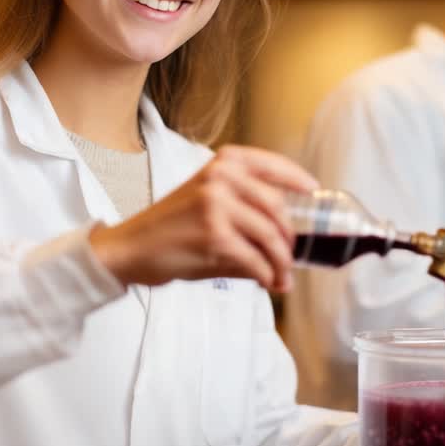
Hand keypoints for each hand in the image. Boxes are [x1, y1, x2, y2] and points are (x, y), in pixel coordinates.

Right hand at [88, 145, 315, 292]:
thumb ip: (243, 202)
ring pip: (271, 237)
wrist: (131, 247)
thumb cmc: (170, 226)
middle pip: (278, 209)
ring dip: (281, 262)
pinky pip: (256, 260)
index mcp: (222, 163)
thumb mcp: (204, 196)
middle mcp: (222, 178)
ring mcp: (218, 206)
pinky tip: (267, 282)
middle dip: (288, 238)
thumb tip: (287, 230)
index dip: (297, 179)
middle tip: (290, 257)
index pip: (272, 165)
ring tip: (282, 276)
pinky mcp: (216, 237)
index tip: (313, 192)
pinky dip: (267, 275)